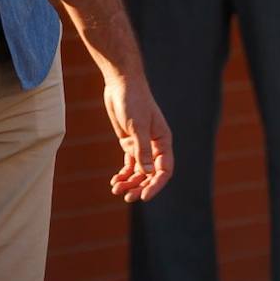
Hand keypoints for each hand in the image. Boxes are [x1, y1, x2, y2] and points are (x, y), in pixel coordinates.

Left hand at [103, 73, 173, 202]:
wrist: (121, 83)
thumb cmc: (134, 101)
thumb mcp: (138, 126)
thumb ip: (142, 150)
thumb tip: (147, 173)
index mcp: (163, 141)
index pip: (164, 170)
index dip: (155, 185)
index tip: (143, 195)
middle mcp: (154, 146)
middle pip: (150, 174)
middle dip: (139, 186)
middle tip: (126, 197)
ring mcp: (141, 144)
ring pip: (138, 170)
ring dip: (129, 182)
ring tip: (115, 190)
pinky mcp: (130, 142)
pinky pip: (129, 163)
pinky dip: (123, 173)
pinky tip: (115, 181)